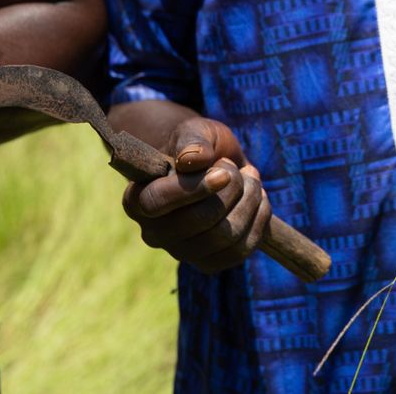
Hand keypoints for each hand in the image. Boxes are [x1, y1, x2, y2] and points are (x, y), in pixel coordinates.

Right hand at [122, 117, 271, 273]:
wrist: (216, 164)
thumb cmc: (198, 146)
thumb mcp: (195, 131)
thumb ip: (193, 141)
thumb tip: (191, 159)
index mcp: (137, 199)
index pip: (156, 202)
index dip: (193, 188)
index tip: (224, 172)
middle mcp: (154, 232)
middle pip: (198, 220)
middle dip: (231, 189)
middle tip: (236, 169)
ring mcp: (181, 252)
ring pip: (224, 235)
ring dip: (249, 201)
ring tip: (250, 179)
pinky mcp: (209, 264)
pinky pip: (240, 250)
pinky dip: (258, 220)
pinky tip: (258, 198)